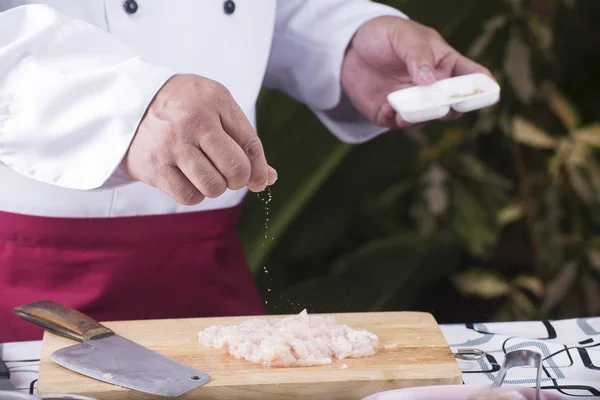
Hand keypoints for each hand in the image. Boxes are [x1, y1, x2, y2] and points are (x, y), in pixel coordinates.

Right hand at [121, 74, 276, 204]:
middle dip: (238, 179)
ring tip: (206, 173)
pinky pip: (189, 196)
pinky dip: (194, 194)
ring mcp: (171, 145)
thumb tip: (267, 179)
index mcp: (215, 101)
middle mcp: (192, 121)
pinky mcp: (154, 167)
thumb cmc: (186, 107)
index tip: (257, 179)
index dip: (259, 170)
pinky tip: (188, 179)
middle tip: (227, 173)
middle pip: (236, 170)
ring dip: (216, 187)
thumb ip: (244, 140)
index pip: (250, 145)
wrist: (130, 103)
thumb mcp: (218, 107)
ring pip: (213, 187)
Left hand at [341, 16, 493, 128]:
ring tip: (410, 111)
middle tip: (445, 103)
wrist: (348, 48)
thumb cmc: (384, 35)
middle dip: (452, 107)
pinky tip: (392, 110)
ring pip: (427, 118)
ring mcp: (413, 103)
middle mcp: (433, 88)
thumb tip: (430, 82)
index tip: (491, 92)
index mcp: (445, 64)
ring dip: (423, 116)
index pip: (472, 76)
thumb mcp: (403, 35)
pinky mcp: (390, 115)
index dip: (484, 86)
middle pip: (453, 105)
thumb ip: (418, 55)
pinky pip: (399, 123)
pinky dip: (398, 119)